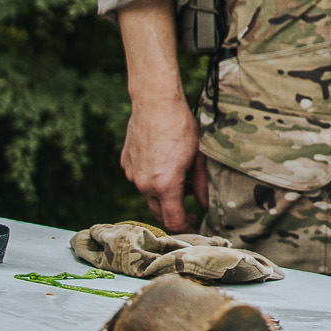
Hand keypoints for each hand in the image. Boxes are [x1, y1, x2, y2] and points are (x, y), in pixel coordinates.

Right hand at [122, 94, 206, 232]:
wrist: (155, 103)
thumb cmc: (181, 127)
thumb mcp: (198, 156)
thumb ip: (201, 184)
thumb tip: (204, 204)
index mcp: (165, 185)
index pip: (173, 221)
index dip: (185, 227)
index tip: (195, 222)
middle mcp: (144, 184)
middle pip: (158, 212)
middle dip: (174, 212)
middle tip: (189, 204)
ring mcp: (132, 174)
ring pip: (148, 195)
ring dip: (163, 194)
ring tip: (180, 176)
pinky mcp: (126, 164)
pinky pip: (139, 179)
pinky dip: (152, 179)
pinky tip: (164, 162)